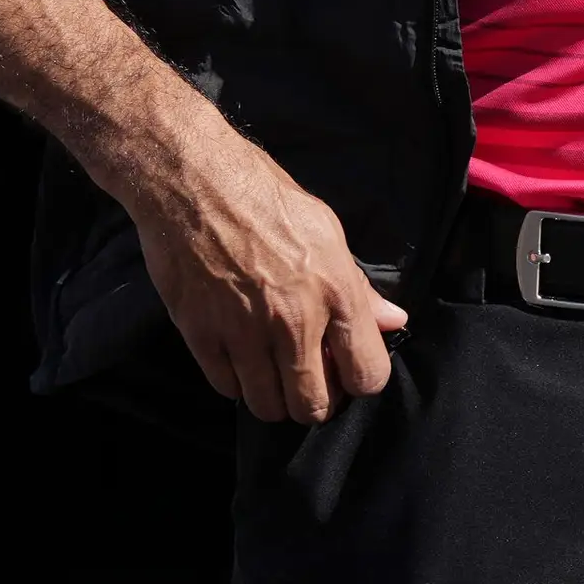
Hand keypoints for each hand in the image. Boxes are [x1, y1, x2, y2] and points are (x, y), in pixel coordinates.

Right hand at [119, 108, 408, 423]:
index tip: (343, 371)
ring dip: (272, 397)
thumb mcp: (324, 227)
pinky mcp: (201, 332)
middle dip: (314, 401)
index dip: (358, 381)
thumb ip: (358, 285)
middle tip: (305, 380)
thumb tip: (393, 321)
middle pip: (313, 405)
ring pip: (267, 406)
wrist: (190, 177)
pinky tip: (236, 356)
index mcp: (335, 290)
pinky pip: (225, 387)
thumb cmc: (260, 192)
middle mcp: (294, 318)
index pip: (367, 375)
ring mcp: (244, 329)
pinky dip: (233, 381)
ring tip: (269, 373)